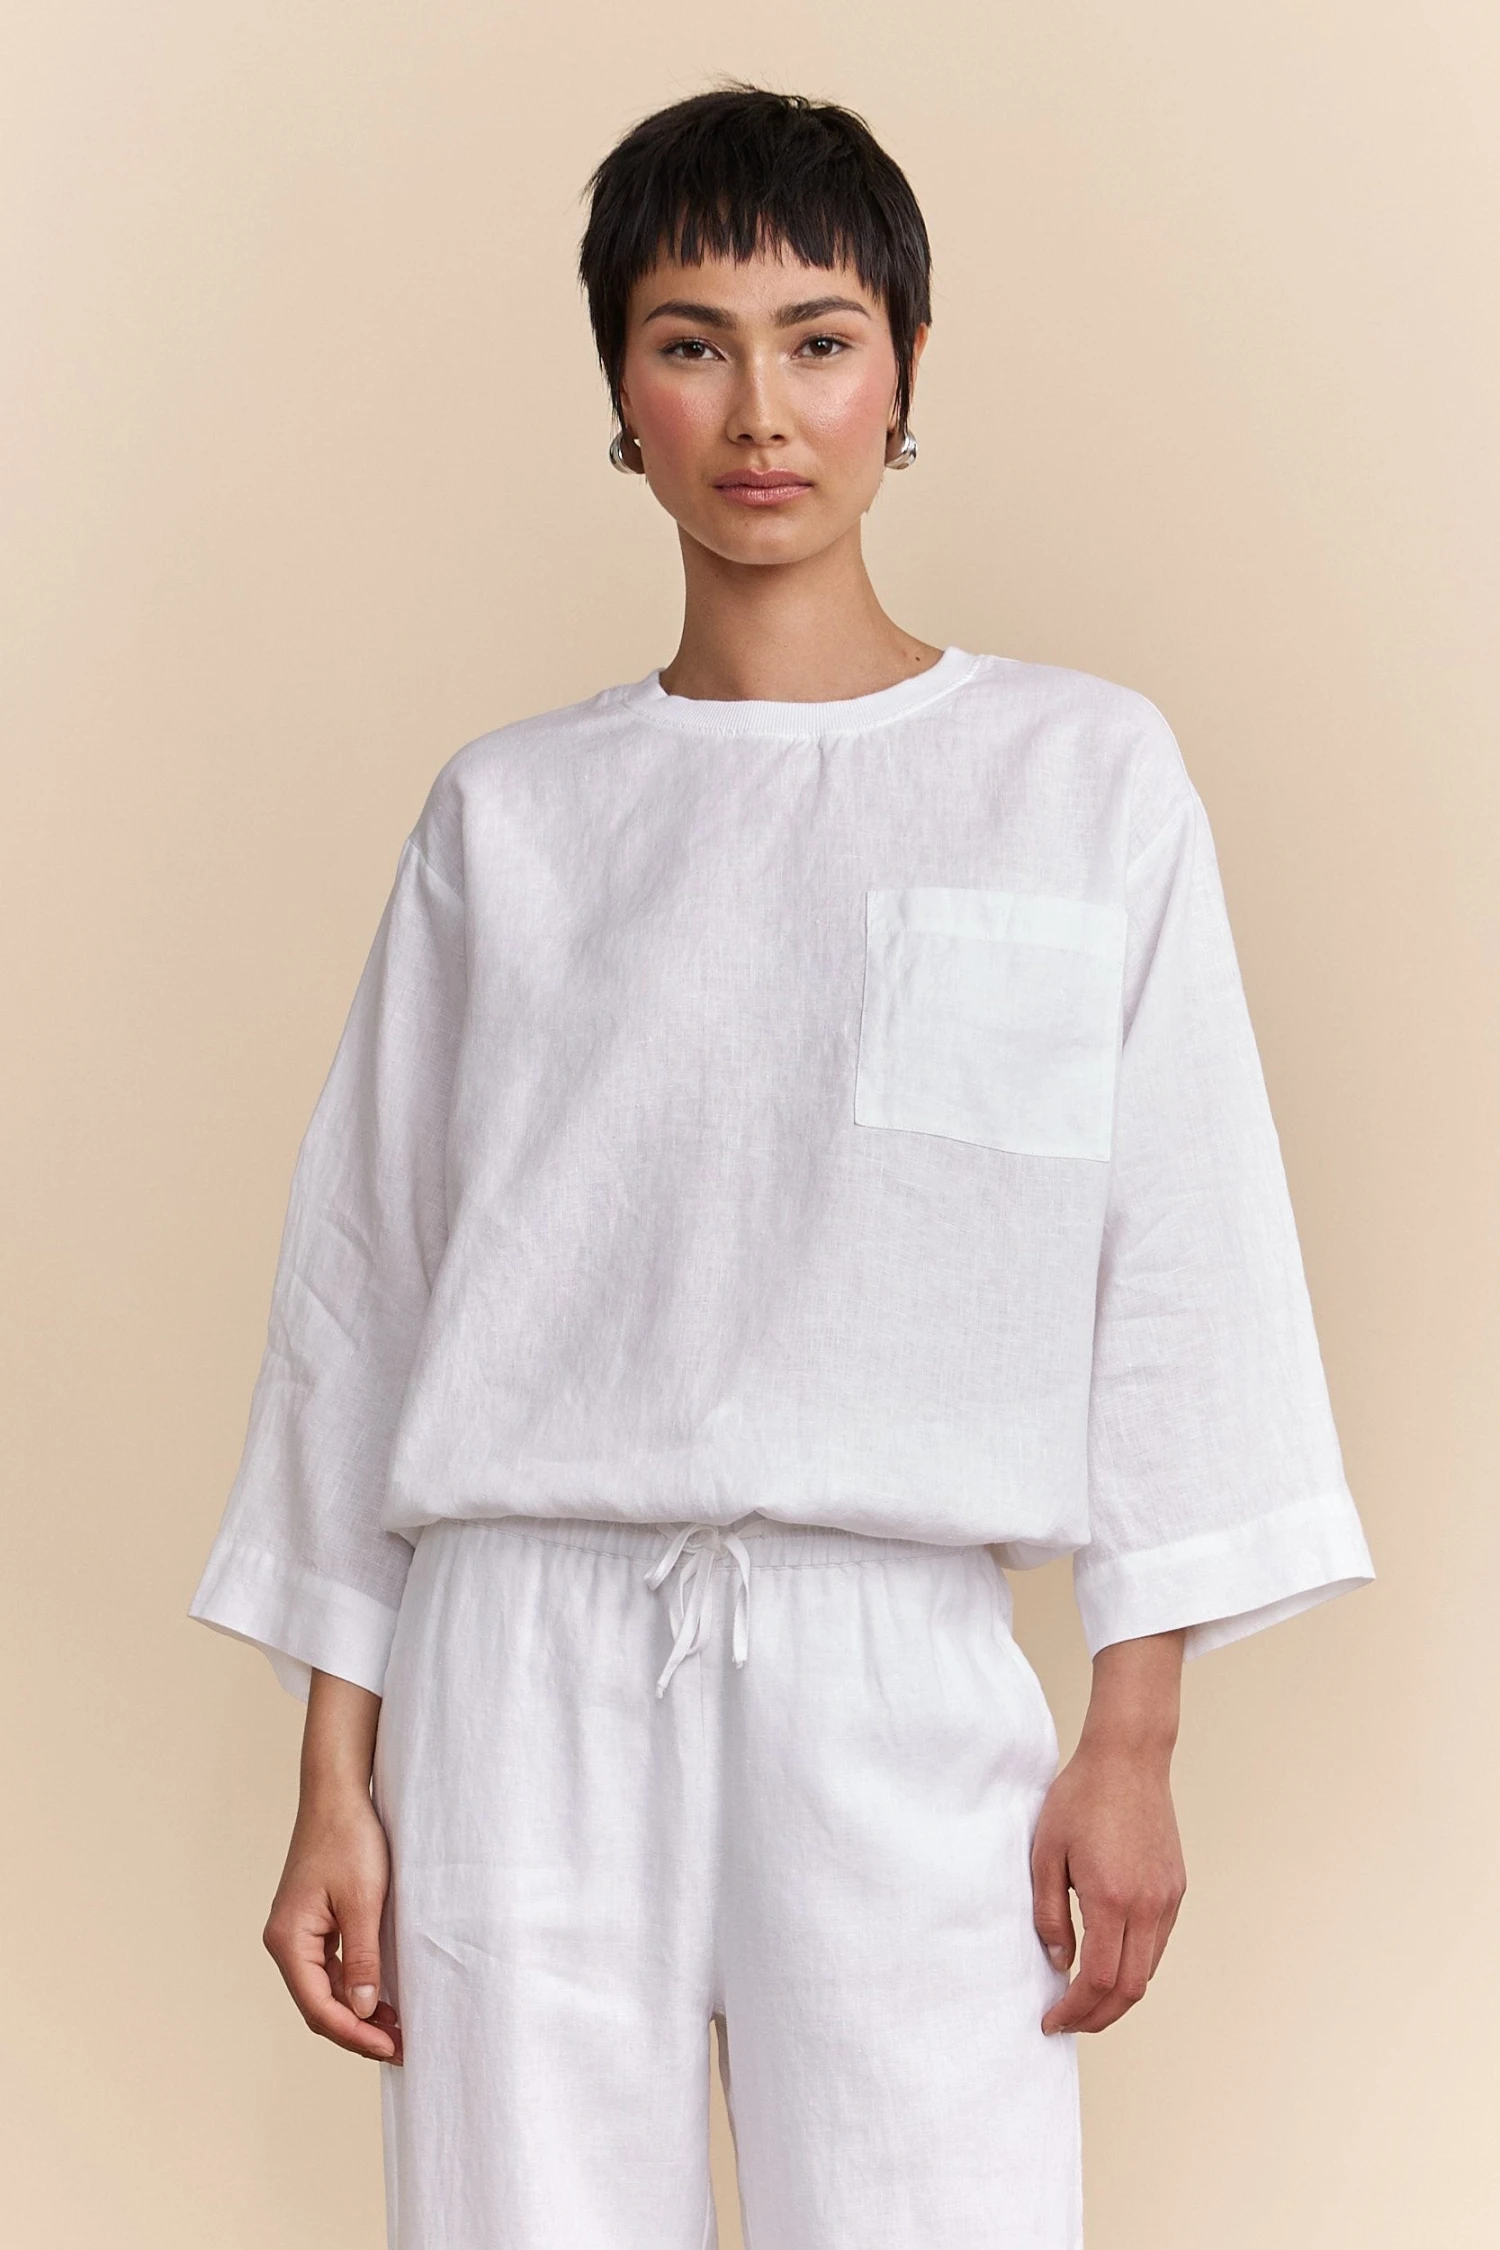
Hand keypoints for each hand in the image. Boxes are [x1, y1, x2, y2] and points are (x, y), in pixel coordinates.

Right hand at [261, 1672, 401, 2062]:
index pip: (319, 2008)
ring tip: (397, 2028)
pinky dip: (355, 1985)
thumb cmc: (349, 1839)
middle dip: (358, 2029)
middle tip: (401, 2046)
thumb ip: (362, 1957)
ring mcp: (297, 1933)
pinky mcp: (312, 1922)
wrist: (338, 1792)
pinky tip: (382, 1994)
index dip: (355, 2034)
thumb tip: (362, 2011)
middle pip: (318, 2005)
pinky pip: (330, 1967)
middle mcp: (286, 1942)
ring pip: (325, 1989)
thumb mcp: (363, 1901)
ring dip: (358, 2010)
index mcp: (289, 1941)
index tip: (391, 2047)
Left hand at [1031, 1628, 1186, 2035]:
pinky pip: (1158, 1945)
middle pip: (1130, 1989)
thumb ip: (1048, 1914)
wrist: (1128, 1759)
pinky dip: (1134, 1967)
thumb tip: (1057, 1963)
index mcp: (1112, 1898)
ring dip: (1118, 1997)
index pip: (1098, 1980)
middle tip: (1068, 2023)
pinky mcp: (1176, 1889)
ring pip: (1148, 1971)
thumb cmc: (1080, 1799)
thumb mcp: (1046, 1853)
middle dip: (1098, 2017)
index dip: (1074, 2011)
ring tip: (1085, 2001)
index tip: (1052, 2020)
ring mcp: (1167, 1899)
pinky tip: (1109, 1962)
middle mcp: (1148, 1906)